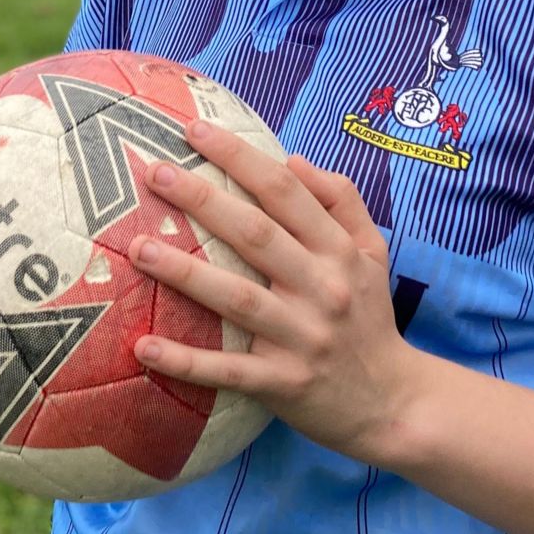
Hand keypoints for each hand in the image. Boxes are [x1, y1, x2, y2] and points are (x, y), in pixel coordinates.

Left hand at [126, 120, 423, 464]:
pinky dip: (185, 361)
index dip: (239, 156)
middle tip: (154, 173)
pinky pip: (227, 371)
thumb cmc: (370, 318)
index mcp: (339, 251)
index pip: (286, 191)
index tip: (194, 130)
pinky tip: (143, 347)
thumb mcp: (372, 252)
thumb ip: (341, 199)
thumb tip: (291, 158)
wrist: (394, 403)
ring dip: (185, 273)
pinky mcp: (283, 383)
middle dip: (203, 199)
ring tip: (139, 248)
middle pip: (255, 234)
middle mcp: (322, 288)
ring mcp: (301, 338)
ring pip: (236, 298)